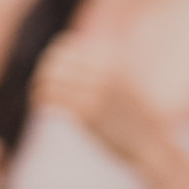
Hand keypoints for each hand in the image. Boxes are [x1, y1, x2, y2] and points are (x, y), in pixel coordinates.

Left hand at [38, 37, 166, 169]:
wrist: (152, 143)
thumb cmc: (135, 114)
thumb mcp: (123, 79)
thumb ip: (99, 66)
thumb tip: (68, 55)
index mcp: (111, 58)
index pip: (66, 45)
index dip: (52, 57)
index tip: (48, 70)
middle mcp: (103, 70)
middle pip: (54, 60)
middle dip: (43, 71)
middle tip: (38, 84)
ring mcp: (95, 91)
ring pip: (50, 78)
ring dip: (38, 87)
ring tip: (37, 96)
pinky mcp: (87, 113)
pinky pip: (52, 98)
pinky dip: (40, 100)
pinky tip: (40, 106)